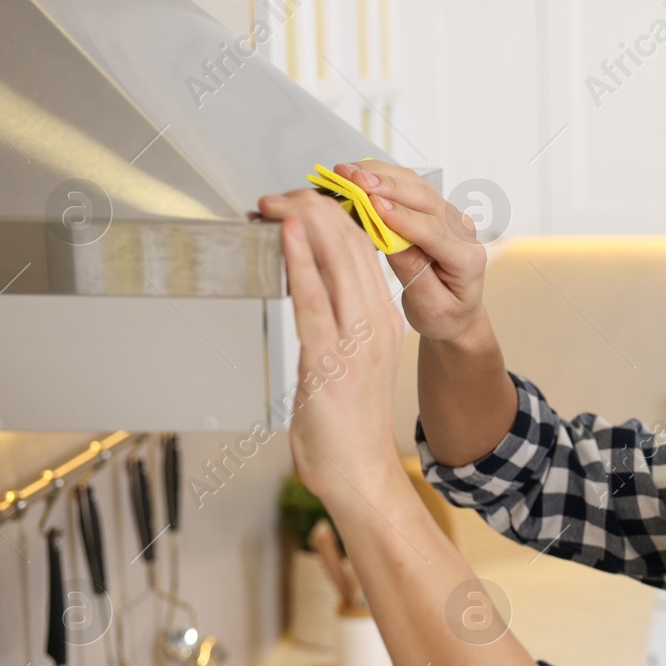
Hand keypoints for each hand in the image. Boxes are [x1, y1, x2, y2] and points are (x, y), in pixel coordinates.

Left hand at [257, 188, 405, 507]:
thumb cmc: (348, 427)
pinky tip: (287, 232)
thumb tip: (305, 289)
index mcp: (384, 320)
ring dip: (305, 221)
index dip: (335, 213)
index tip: (306, 197)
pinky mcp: (329, 361)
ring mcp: (356, 341)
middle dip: (318, 206)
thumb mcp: (350, 361)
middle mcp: (377, 323)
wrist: (361, 476)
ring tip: (281, 197)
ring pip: (338, 261)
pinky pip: (314, 299)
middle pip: (354, 244)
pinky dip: (300, 261)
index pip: (365, 249)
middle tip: (284, 190)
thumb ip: (335, 323)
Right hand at [332, 161, 489, 342]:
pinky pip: (409, 186)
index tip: (374, 204)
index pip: (434, 232)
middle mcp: (462, 231)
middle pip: (425, 199)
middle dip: (386, 185)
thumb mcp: (427, 305)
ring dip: (381, 175)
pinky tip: (360, 173)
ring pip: (416, 185)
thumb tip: (386, 236)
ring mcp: (449, 216)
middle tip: (352, 178)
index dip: (403, 216)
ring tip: (348, 172)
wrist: (456, 314)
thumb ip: (411, 270)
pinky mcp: (433, 209)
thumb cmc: (444, 314)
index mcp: (467, 259)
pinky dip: (383, 177)